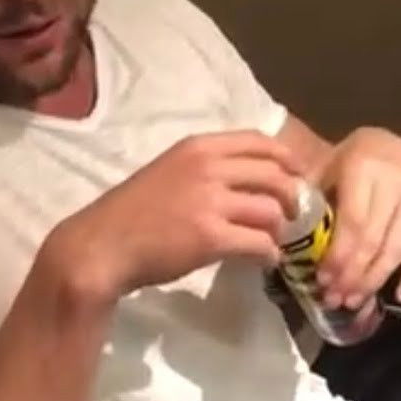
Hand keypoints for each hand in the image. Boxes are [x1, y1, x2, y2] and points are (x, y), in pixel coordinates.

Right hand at [54, 131, 305, 301]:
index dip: (286, 157)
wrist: (103, 244)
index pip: (257, 141)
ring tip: (272, 241)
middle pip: (273, 174)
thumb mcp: (168, 171)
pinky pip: (260, 242)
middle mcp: (207, 167)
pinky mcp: (212, 237)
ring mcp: (210, 202)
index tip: (297, 172)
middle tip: (291, 214)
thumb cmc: (132, 212)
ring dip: (279, 229)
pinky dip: (269, 253)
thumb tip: (246, 180)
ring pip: (271, 210)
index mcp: (197, 147)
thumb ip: (205, 169)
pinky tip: (263, 260)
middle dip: (291, 195)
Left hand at [312, 127, 400, 306]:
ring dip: (376, 279)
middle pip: (376, 239)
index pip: (354, 222)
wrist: (387, 140)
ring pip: (400, 247)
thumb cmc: (347, 160)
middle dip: (354, 275)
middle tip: (336, 299)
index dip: (340, 256)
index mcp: (364, 167)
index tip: (324, 281)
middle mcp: (398, 178)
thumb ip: (307, 200)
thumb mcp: (323, 169)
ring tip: (355, 301)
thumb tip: (286, 243)